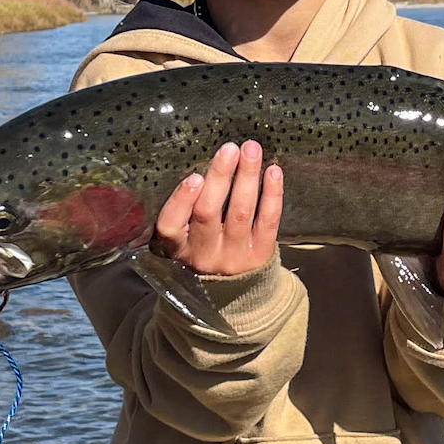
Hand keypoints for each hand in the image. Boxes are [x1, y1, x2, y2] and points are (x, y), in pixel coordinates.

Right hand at [153, 140, 283, 277]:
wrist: (238, 294)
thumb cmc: (206, 250)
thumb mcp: (186, 239)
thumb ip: (187, 211)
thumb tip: (204, 163)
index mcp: (179, 248)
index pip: (170, 226)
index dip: (181, 201)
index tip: (194, 177)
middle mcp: (204, 255)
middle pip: (209, 213)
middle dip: (220, 177)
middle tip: (229, 149)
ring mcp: (234, 256)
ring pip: (240, 212)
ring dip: (246, 177)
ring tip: (251, 150)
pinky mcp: (260, 255)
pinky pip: (267, 221)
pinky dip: (271, 194)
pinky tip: (273, 171)